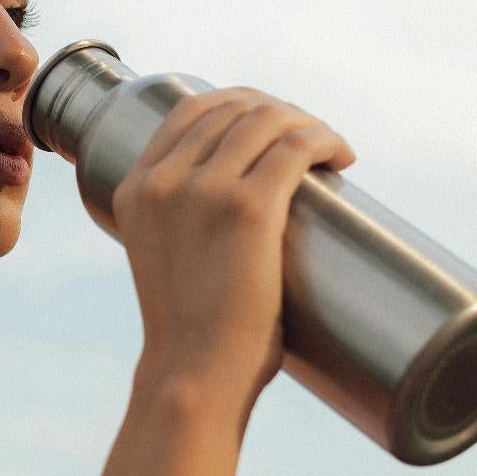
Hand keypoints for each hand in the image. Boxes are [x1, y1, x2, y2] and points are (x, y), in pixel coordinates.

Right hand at [112, 87, 355, 414]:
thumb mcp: (165, 259)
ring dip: (308, 123)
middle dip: (280, 113)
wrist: (195, 371)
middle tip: (310, 142)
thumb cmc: (191, 332)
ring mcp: (204, 191)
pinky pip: (296, 147)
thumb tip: (235, 208)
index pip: (189, 110)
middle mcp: (164, 181)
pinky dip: (325, 139)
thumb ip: (182, 225)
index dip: (239, 103)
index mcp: (136, 189)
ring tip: (330, 149)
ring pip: (268, 121)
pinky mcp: (248, 208)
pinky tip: (340, 154)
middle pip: (232, 109)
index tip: (272, 124)